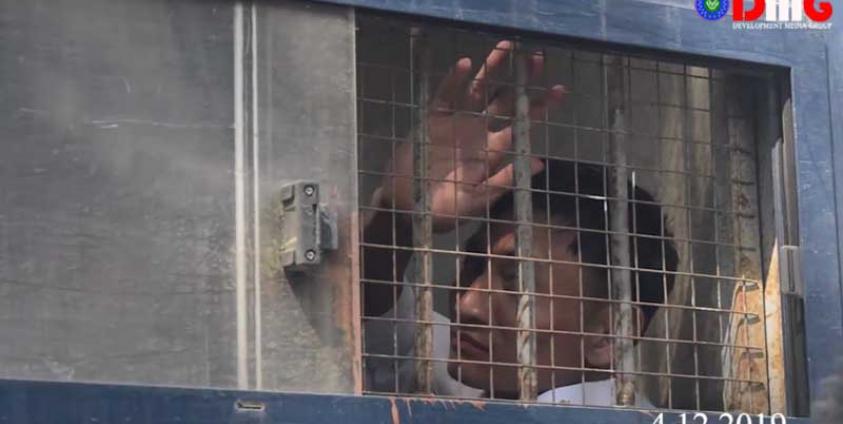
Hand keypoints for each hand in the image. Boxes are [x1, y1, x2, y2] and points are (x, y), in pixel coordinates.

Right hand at [378, 40, 565, 231]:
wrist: (407, 208)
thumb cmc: (444, 211)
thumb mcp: (476, 202)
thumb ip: (502, 181)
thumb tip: (538, 163)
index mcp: (493, 152)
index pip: (522, 125)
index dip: (540, 108)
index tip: (559, 90)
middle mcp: (479, 132)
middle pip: (506, 100)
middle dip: (522, 79)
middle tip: (538, 57)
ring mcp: (457, 122)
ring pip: (479, 89)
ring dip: (492, 68)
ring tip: (507, 46)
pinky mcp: (433, 119)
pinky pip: (446, 95)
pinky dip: (454, 80)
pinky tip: (465, 64)